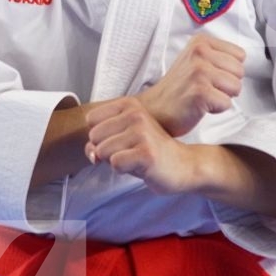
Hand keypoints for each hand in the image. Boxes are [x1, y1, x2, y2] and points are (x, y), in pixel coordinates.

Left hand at [84, 97, 208, 195]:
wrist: (184, 165)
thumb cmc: (149, 152)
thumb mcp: (122, 140)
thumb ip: (99, 142)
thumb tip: (92, 153)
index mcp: (129, 105)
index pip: (91, 119)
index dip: (100, 136)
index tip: (120, 140)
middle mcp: (135, 114)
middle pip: (94, 137)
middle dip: (106, 151)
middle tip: (129, 152)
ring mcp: (142, 133)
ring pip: (102, 151)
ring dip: (116, 161)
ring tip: (135, 159)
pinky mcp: (146, 153)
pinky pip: (115, 163)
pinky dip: (124, 170)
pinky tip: (141, 166)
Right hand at [137, 33, 244, 137]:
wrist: (154, 109)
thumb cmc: (179, 88)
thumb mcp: (196, 61)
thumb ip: (218, 56)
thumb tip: (244, 60)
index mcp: (200, 41)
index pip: (239, 55)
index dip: (227, 70)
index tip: (208, 76)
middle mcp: (199, 52)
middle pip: (240, 71)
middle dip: (226, 85)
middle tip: (204, 88)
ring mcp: (199, 71)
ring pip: (236, 87)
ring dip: (222, 97)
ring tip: (202, 96)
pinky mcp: (200, 92)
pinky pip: (227, 104)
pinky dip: (216, 110)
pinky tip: (198, 106)